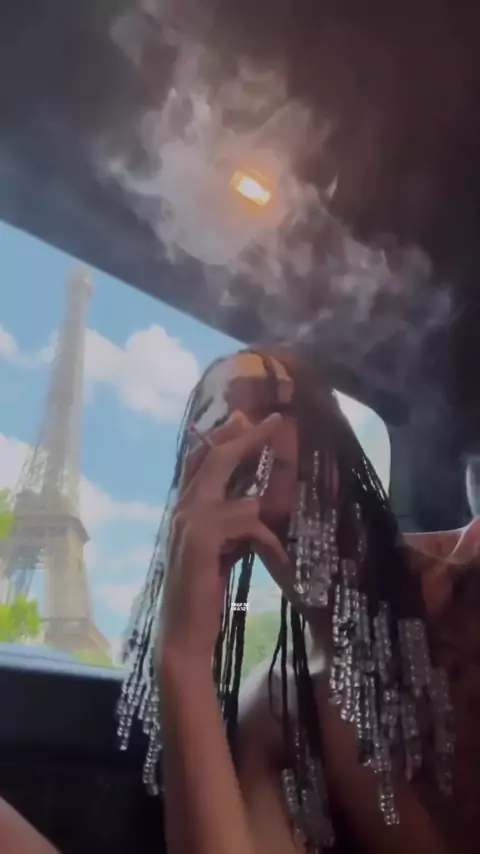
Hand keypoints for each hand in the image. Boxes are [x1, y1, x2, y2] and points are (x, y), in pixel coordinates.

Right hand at [157, 411, 289, 669]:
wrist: (181, 633)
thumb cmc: (201, 595)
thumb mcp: (219, 550)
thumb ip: (229, 524)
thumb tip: (254, 504)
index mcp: (183, 509)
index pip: (199, 461)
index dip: (222, 437)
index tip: (245, 419)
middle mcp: (182, 509)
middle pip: (215, 457)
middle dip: (247, 437)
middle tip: (276, 422)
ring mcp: (189, 521)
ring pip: (241, 497)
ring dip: (269, 519)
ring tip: (280, 544)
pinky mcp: (203, 539)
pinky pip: (249, 523)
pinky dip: (270, 543)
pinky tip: (281, 562)